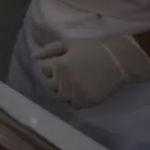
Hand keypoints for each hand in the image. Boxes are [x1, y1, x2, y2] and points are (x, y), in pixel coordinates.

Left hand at [33, 35, 149, 109]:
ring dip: (61, 92)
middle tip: (64, 75)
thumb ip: (49, 50)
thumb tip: (33, 56)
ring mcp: (75, 94)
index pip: (44, 71)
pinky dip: (72, 100)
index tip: (59, 64)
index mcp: (58, 66)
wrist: (117, 61)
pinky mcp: (87, 102)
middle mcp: (64, 82)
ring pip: (59, 98)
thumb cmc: (92, 49)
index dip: (50, 67)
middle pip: (49, 86)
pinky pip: (73, 105)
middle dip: (53, 80)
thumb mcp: (69, 44)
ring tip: (69, 85)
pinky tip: (78, 92)